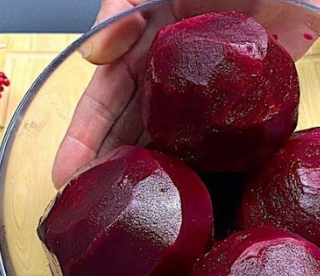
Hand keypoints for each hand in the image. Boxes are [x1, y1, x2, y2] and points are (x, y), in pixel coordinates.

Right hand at [51, 0, 319, 187]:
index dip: (85, 134)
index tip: (64, 174)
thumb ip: (122, 4)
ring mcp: (214, 84)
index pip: (106, 94)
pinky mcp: (256, 90)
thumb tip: (95, 53)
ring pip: (178, 136)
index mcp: (145, 37)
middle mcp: (174, 68)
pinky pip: (230, 133)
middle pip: (136, 126)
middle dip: (112, 167)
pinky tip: (199, 191)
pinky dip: (214, 162)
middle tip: (91, 209)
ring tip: (135, 212)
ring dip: (157, 172)